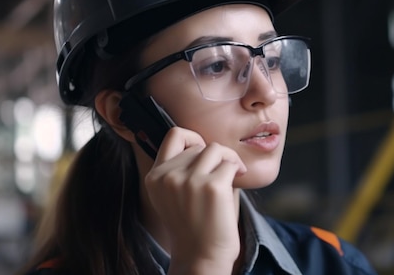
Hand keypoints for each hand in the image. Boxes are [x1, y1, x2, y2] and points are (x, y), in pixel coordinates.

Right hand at [144, 127, 246, 274]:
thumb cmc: (195, 227)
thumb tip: (207, 143)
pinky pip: (230, 163)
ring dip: (229, 159)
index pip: (173, 135)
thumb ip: (184, 169)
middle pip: (200, 144)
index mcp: (155, 177)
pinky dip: (238, 169)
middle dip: (216, 156)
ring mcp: (189, 180)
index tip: (206, 154)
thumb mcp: (176, 195)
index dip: (193, 138)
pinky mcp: (212, 186)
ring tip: (233, 174)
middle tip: (226, 172)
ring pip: (216, 149)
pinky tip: (238, 181)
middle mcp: (168, 176)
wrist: (201, 258)